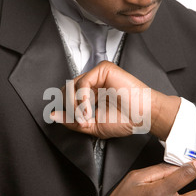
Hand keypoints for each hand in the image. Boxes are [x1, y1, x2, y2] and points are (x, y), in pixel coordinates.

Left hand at [50, 61, 180, 139]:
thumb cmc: (125, 120)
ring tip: (87, 117)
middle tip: (80, 120)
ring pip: (72, 86)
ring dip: (75, 105)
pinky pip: (83, 82)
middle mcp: (92, 82)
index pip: (67, 96)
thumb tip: (52, 115)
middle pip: (66, 90)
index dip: (65, 109)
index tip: (71, 121)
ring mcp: (97, 74)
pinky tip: (90, 109)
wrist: (143, 116)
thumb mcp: (92, 126)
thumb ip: (72, 121)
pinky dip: (83, 98)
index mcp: (90, 94)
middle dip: (69, 108)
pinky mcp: (104, 69)